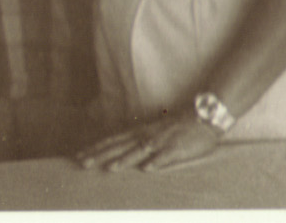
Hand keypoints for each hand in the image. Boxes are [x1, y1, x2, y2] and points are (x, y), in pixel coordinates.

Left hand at [75, 110, 221, 171]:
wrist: (205, 115)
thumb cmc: (180, 126)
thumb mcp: (156, 130)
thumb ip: (141, 140)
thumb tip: (127, 153)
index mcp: (142, 132)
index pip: (115, 140)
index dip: (97, 147)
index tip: (80, 154)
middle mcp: (148, 135)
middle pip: (121, 145)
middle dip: (101, 154)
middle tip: (81, 162)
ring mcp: (162, 141)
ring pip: (140, 150)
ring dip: (125, 159)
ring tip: (110, 168)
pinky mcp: (177, 148)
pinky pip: (166, 156)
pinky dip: (156, 161)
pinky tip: (147, 168)